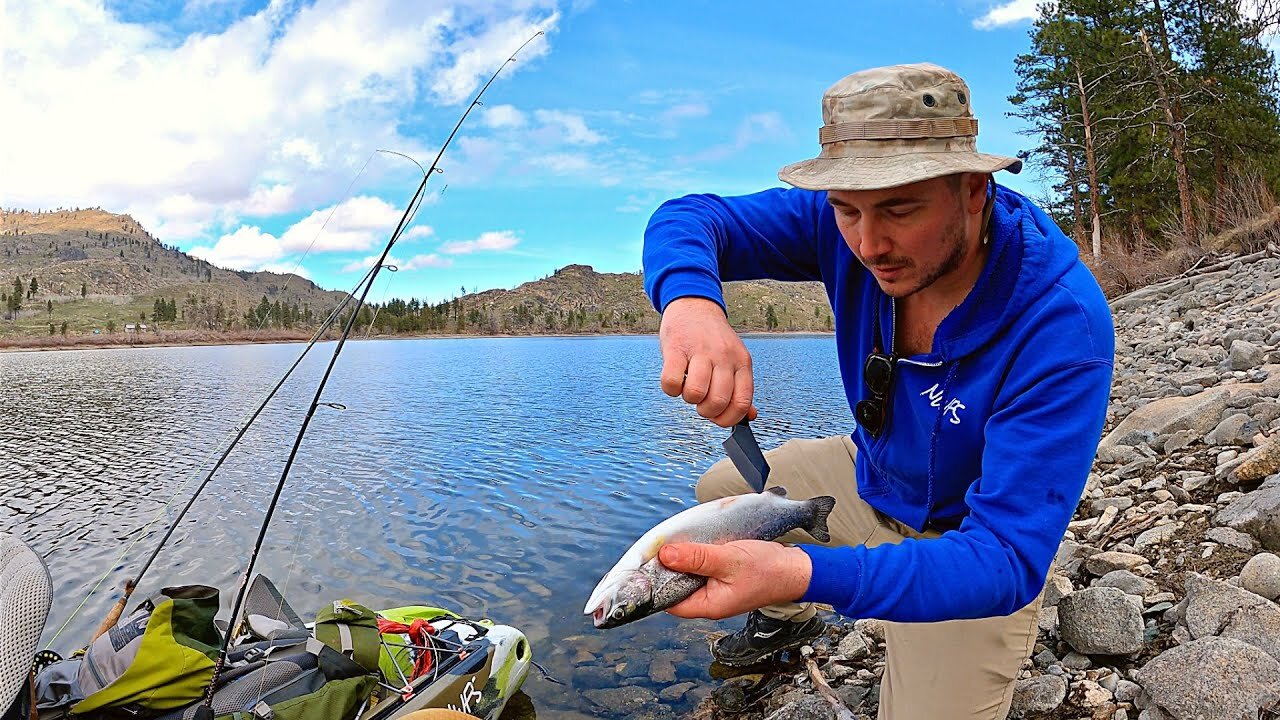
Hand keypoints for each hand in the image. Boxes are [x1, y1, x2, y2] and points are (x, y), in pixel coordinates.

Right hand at [658, 297, 757, 426]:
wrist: (695, 305)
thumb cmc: (713, 338)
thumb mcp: (735, 359)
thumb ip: (741, 387)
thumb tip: (750, 415)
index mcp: (741, 362)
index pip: (742, 402)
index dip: (728, 419)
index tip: (718, 418)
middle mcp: (724, 357)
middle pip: (718, 402)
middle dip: (706, 412)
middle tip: (701, 401)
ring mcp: (700, 351)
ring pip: (696, 394)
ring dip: (689, 399)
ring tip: (688, 387)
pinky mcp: (676, 348)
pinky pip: (671, 382)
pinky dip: (671, 389)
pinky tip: (675, 380)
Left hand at [658, 540, 811, 619]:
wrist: (795, 569)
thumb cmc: (767, 570)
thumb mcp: (728, 559)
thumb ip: (696, 558)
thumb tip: (665, 555)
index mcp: (709, 605)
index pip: (669, 601)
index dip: (656, 582)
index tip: (650, 560)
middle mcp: (709, 601)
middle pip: (676, 587)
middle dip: (669, 567)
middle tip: (665, 545)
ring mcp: (716, 590)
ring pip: (688, 576)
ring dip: (684, 559)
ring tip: (681, 542)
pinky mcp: (721, 578)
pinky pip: (701, 569)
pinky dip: (697, 557)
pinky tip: (698, 544)